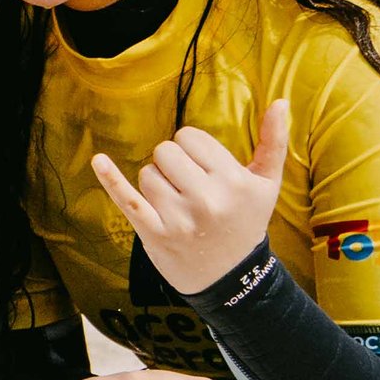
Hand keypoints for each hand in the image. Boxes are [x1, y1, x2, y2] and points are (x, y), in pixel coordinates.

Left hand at [92, 102, 287, 295]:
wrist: (232, 277)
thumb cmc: (247, 221)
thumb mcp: (267, 184)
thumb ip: (274, 143)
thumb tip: (281, 102)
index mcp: (234, 181)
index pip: (189, 137)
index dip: (192, 149)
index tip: (203, 169)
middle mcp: (207, 199)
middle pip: (165, 151)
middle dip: (173, 164)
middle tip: (189, 188)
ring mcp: (178, 218)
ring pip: (147, 173)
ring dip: (156, 183)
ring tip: (177, 204)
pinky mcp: (154, 234)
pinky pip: (127, 198)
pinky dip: (110, 179)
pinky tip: (99, 161)